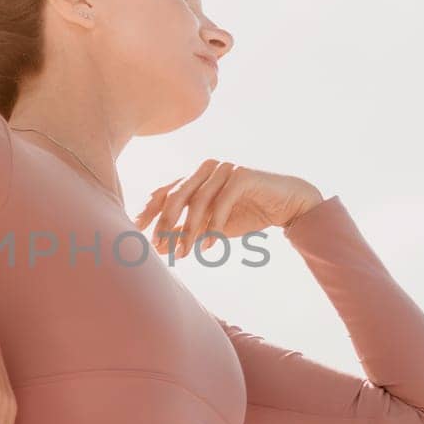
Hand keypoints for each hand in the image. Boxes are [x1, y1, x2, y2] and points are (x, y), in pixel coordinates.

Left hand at [133, 160, 323, 256]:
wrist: (287, 206)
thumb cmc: (247, 213)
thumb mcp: (211, 227)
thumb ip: (186, 231)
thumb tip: (158, 246)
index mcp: (193, 177)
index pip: (163, 192)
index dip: (148, 212)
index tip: (136, 233)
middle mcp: (205, 169)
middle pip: (175, 195)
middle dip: (165, 224)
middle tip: (159, 248)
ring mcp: (223, 169)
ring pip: (198, 200)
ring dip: (189, 230)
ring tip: (184, 253)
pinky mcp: (242, 175)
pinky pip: (222, 202)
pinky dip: (213, 226)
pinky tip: (208, 246)